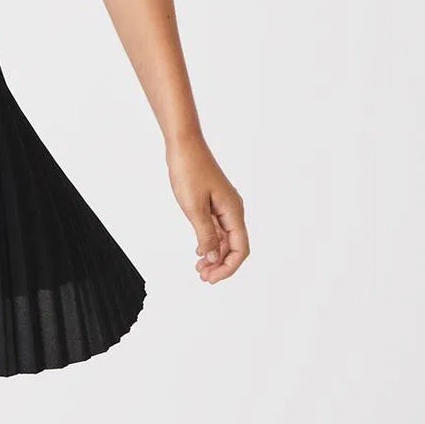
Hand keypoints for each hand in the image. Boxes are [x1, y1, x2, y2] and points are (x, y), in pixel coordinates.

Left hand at [168, 138, 248, 282]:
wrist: (184, 145)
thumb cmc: (189, 171)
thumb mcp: (194, 208)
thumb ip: (205, 235)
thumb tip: (213, 258)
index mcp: (233, 211)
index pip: (240, 248)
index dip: (229, 267)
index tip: (211, 278)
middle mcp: (233, 210)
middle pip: (234, 246)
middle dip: (221, 264)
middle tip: (202, 277)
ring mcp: (224, 206)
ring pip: (225, 239)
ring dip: (214, 255)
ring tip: (199, 269)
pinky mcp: (214, 202)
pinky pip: (217, 228)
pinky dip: (210, 242)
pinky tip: (199, 252)